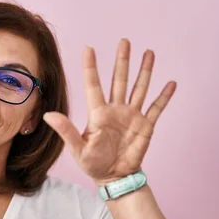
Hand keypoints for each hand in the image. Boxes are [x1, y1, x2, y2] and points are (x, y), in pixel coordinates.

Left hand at [43, 39, 175, 185]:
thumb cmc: (92, 164)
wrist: (113, 177)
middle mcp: (115, 110)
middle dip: (122, 61)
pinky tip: (171, 83)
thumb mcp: (77, 148)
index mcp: (98, 113)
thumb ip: (65, 130)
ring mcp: (131, 116)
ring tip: (148, 52)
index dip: (91, 67)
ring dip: (145, 71)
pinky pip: (156, 108)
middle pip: (120, 80)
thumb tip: (48, 115)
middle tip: (124, 41)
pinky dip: (164, 96)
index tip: (88, 48)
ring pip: (139, 88)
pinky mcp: (145, 125)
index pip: (93, 85)